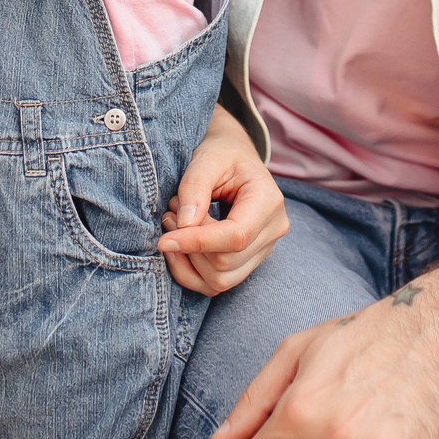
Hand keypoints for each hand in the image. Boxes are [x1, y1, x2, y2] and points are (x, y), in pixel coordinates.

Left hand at [159, 106, 288, 295]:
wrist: (234, 158)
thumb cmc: (222, 154)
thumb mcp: (206, 158)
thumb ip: (195, 187)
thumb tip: (186, 224)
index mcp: (269, 201)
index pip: (236, 237)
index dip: (197, 242)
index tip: (164, 239)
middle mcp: (273, 231)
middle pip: (226, 263)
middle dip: (189, 246)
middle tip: (170, 214)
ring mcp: (264, 249)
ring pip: (221, 280)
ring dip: (187, 260)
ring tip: (175, 225)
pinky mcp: (248, 262)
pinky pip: (217, 285)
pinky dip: (190, 273)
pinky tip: (179, 247)